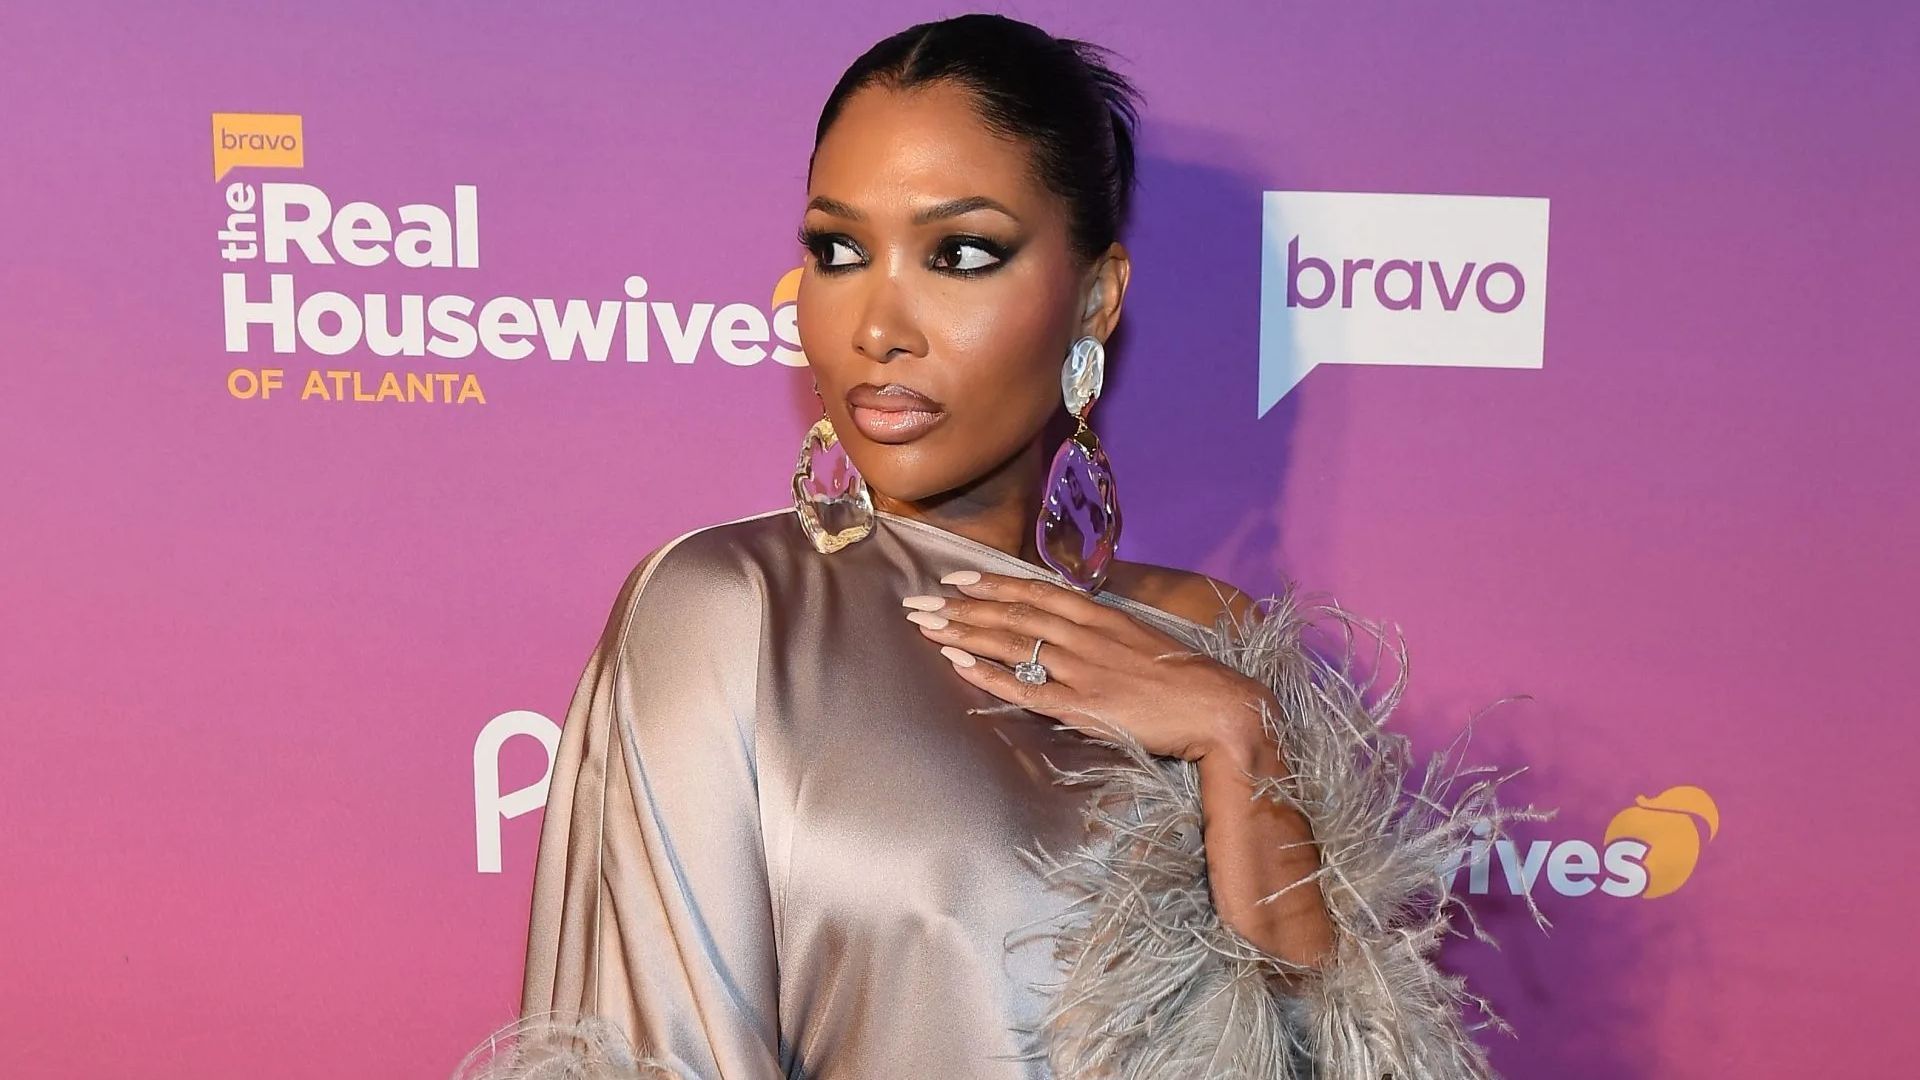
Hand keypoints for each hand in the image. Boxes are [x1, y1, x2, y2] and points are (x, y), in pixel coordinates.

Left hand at [902, 569, 1276, 762]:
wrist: (1219, 708)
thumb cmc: (1184, 677)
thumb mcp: (1141, 639)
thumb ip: (1102, 630)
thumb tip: (1072, 622)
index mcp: (1101, 617)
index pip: (1035, 593)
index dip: (991, 584)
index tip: (955, 579)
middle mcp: (1086, 637)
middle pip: (1012, 614)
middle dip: (960, 607)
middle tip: (917, 601)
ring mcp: (1082, 671)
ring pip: (1012, 644)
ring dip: (964, 632)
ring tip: (925, 624)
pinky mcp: (1084, 707)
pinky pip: (1026, 689)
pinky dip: (990, 674)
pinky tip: (960, 663)